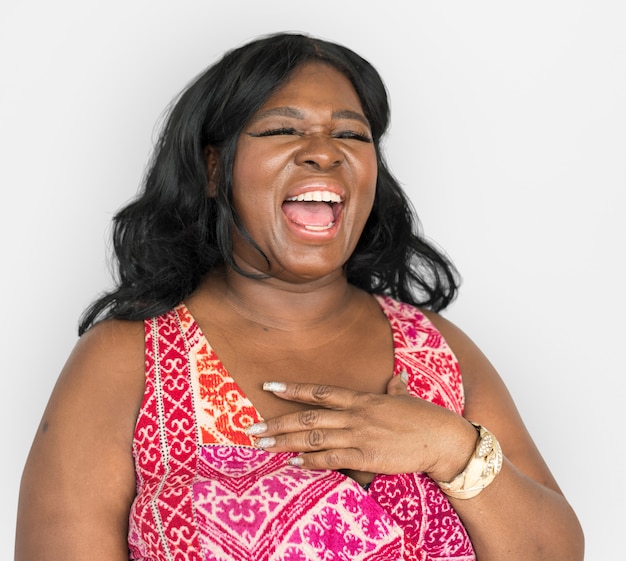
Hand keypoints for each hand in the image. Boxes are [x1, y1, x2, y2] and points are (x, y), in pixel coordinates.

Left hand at [244, 373, 474, 480]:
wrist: (444, 439)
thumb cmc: (425, 418)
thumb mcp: (406, 399)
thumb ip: (395, 389)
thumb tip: (397, 377)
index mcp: (361, 399)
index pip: (319, 391)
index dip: (292, 389)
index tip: (268, 387)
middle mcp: (355, 415)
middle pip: (308, 416)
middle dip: (277, 422)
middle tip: (252, 428)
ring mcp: (359, 435)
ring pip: (314, 436)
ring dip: (285, 442)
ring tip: (262, 445)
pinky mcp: (367, 457)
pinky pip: (332, 459)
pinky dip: (311, 461)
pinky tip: (293, 463)